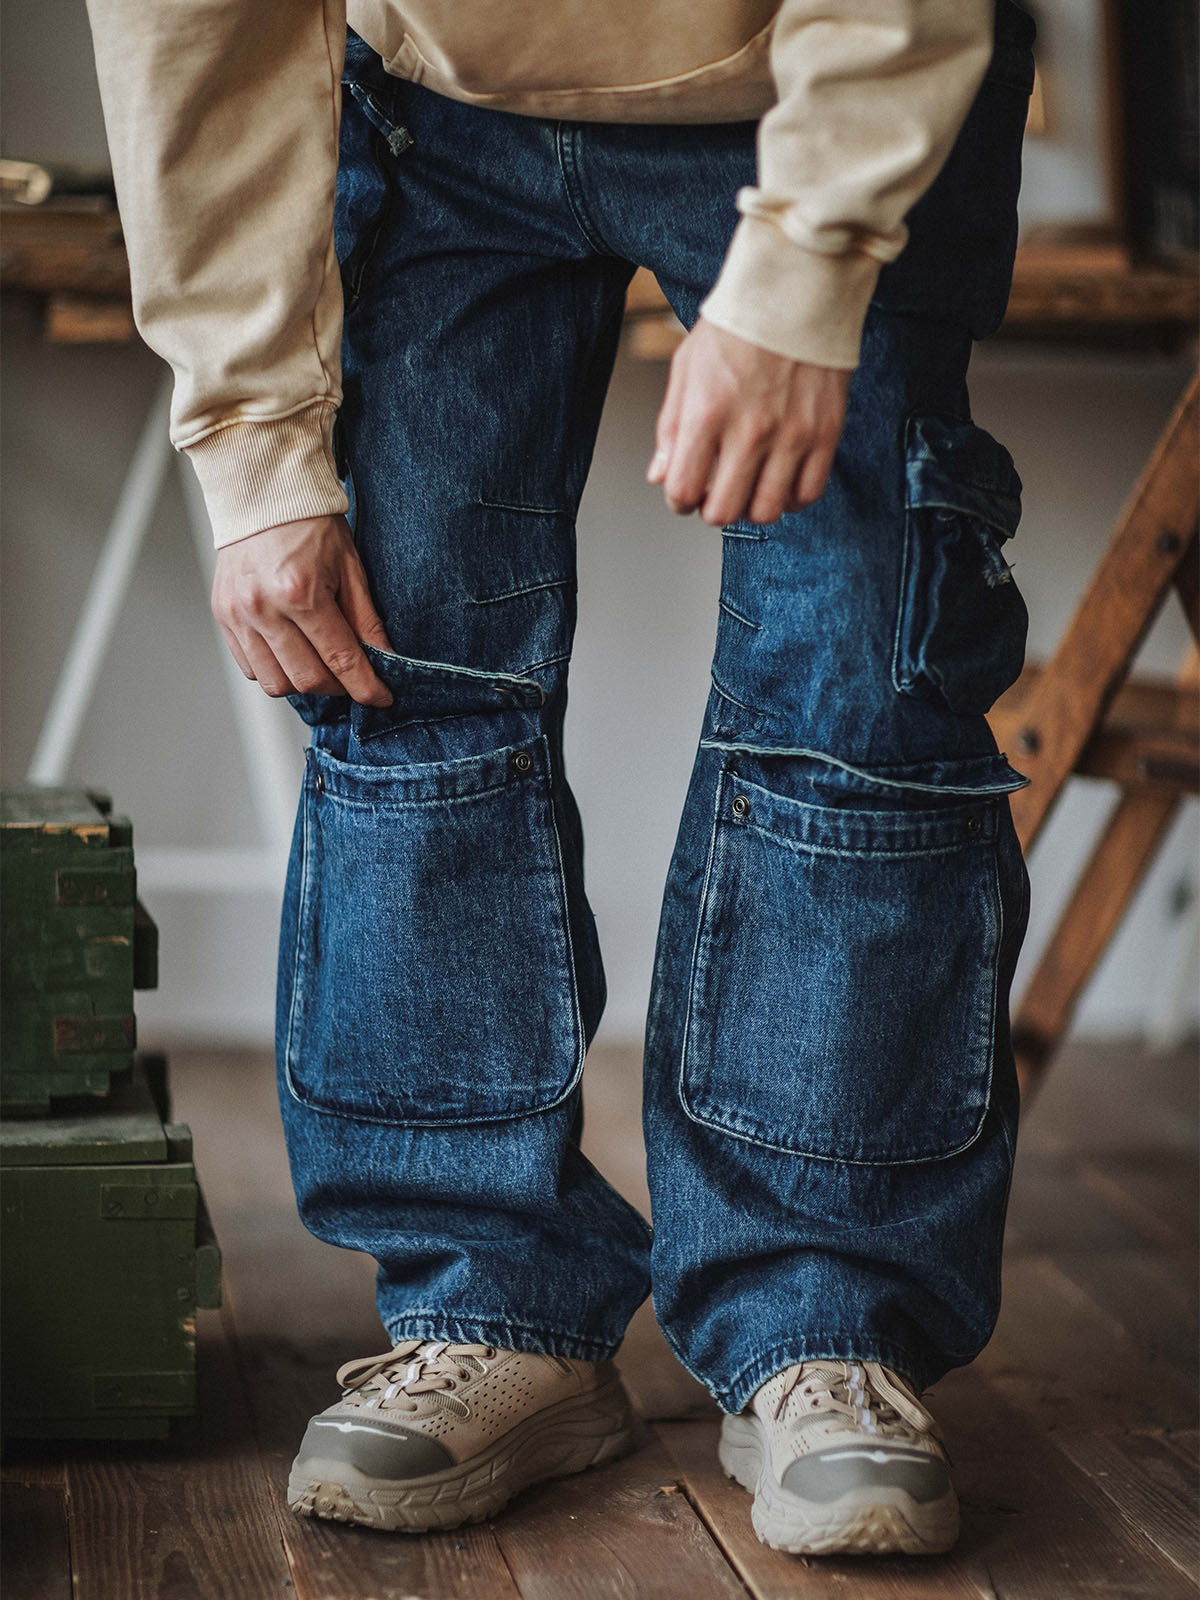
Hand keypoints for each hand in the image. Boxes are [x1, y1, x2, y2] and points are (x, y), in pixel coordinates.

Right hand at [211, 513, 394, 704]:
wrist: (263, 496)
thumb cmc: (310, 525)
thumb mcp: (351, 567)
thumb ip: (366, 620)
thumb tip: (384, 660)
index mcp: (300, 592)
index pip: (340, 659)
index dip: (365, 687)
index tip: (380, 698)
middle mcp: (264, 608)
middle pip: (307, 680)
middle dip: (337, 688)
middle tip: (351, 677)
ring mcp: (238, 615)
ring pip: (275, 683)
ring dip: (304, 683)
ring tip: (320, 665)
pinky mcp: (223, 617)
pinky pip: (250, 668)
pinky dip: (275, 670)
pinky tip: (292, 652)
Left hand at [647, 317, 851, 526]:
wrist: (799, 288)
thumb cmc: (740, 323)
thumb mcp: (687, 367)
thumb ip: (670, 427)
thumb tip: (660, 476)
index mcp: (707, 412)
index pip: (683, 491)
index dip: (678, 501)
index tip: (684, 494)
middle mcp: (749, 430)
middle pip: (724, 512)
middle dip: (712, 509)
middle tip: (715, 492)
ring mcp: (791, 435)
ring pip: (767, 511)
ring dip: (751, 507)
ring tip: (749, 486)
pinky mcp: (825, 434)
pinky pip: (808, 494)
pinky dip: (790, 498)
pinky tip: (780, 480)